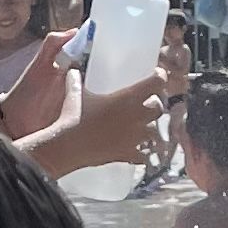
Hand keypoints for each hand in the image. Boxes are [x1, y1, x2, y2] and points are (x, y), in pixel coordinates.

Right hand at [46, 72, 164, 173]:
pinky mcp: (128, 154)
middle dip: (155, 105)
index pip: (157, 82)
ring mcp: (135, 137)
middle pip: (159, 108)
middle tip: (146, 104)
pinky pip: (143, 156)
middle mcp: (137, 116)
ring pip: (154, 133)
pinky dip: (142, 154)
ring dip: (149, 129)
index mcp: (128, 97)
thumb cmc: (73, 115)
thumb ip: (76, 80)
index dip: (159, 77)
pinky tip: (136, 153)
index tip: (156, 76)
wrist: (68, 145)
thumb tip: (72, 71)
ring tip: (140, 128)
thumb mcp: (75, 93)